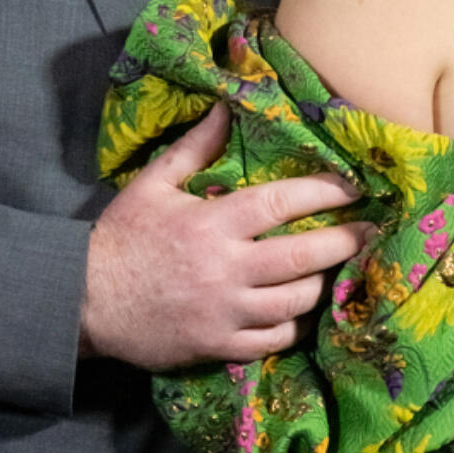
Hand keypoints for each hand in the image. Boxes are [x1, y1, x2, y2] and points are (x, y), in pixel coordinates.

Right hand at [81, 103, 366, 370]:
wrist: (84, 301)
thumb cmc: (121, 238)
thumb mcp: (152, 184)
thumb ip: (194, 148)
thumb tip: (226, 107)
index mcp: (212, 223)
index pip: (282, 203)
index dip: (325, 191)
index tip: (353, 186)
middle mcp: (226, 269)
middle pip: (303, 257)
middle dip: (345, 242)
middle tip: (369, 232)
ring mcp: (225, 312)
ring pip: (296, 302)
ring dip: (321, 284)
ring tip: (334, 270)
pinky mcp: (219, 345)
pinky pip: (274, 341)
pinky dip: (293, 326)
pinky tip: (299, 312)